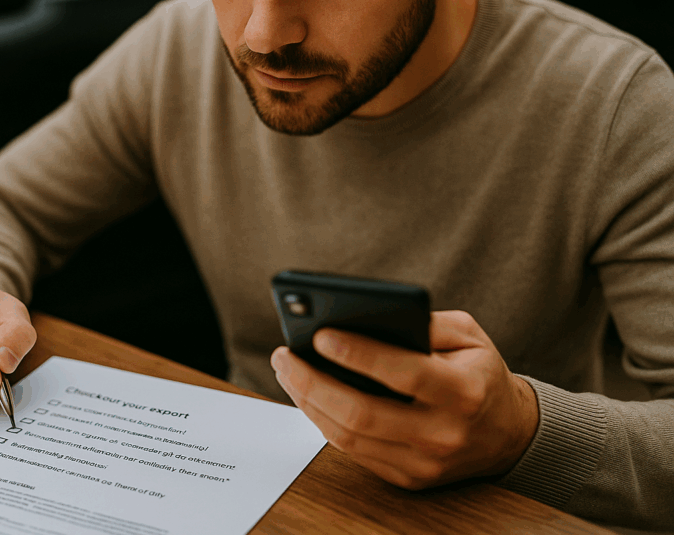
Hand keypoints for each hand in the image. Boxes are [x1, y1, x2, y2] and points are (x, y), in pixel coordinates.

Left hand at [270, 310, 538, 489]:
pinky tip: (306, 394)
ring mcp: (423, 463)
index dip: (358, 353)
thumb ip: (424, 322)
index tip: (321, 334)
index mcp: (463, 392)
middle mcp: (443, 433)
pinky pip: (352, 450)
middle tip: (285, 354)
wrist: (508, 433)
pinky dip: (322, 421)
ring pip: (349, 436)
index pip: (403, 373)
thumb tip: (365, 315)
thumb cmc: (479, 373)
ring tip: (287, 370)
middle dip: (313, 381)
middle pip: (362, 413)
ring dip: (308, 402)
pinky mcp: (406, 478)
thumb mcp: (467, 335)